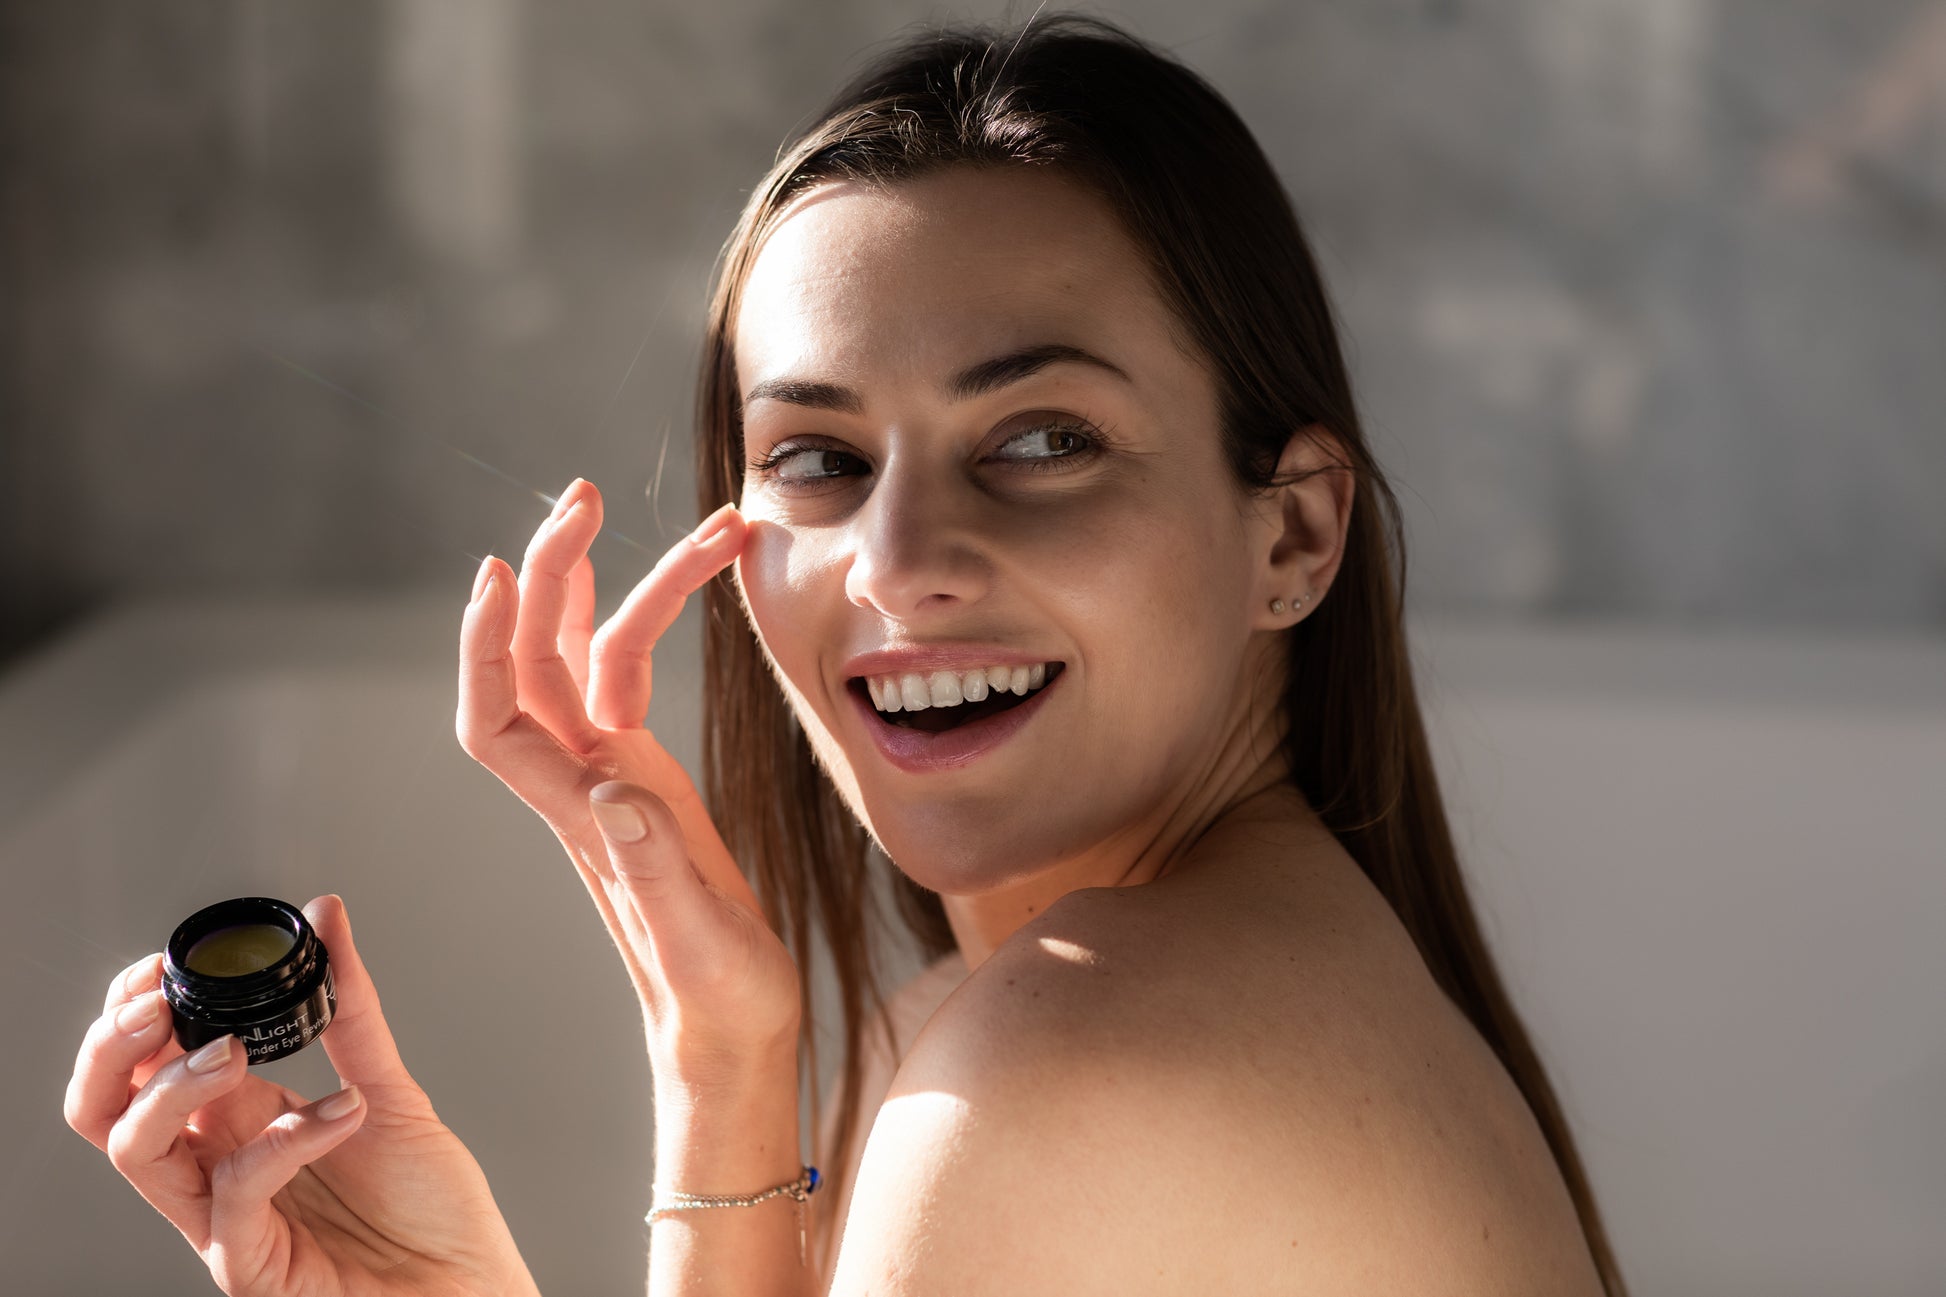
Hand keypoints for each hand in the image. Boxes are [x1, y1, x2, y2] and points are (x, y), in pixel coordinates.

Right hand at [63, 895, 537, 1296]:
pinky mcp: (250, 1263)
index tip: (163, 966)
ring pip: (137, 1150)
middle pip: (105, 1109)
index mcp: (239, 1121)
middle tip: (159, 1007)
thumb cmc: (428, 1205)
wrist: (470, 1283)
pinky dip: (284, 1140)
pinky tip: (344, 1112)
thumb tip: (327, 914)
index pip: (143, 1066)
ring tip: (237, 1051)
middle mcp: (218, 1166)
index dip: (134, 1014)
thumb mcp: (386, 1084)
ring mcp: (225, 1218)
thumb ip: (349, 1004)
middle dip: (113, 1048)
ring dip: (175, 1086)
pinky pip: (233, 1194)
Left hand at [456, 480, 800, 1073]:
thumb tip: (616, 785)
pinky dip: (626, 619)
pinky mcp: (645, 779)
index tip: (499, 574)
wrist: (729, 1030)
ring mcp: (612, 778)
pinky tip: (639, 581)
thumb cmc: (716, 1001)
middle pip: (533, 664)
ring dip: (589, 582)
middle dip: (546, 574)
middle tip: (580, 498)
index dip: (483, 647)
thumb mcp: (699, 943)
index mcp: (584, 820)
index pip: (496, 721)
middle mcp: (585, 786)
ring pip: (577, 660)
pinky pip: (617, 680)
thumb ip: (658, 869)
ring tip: (608, 509)